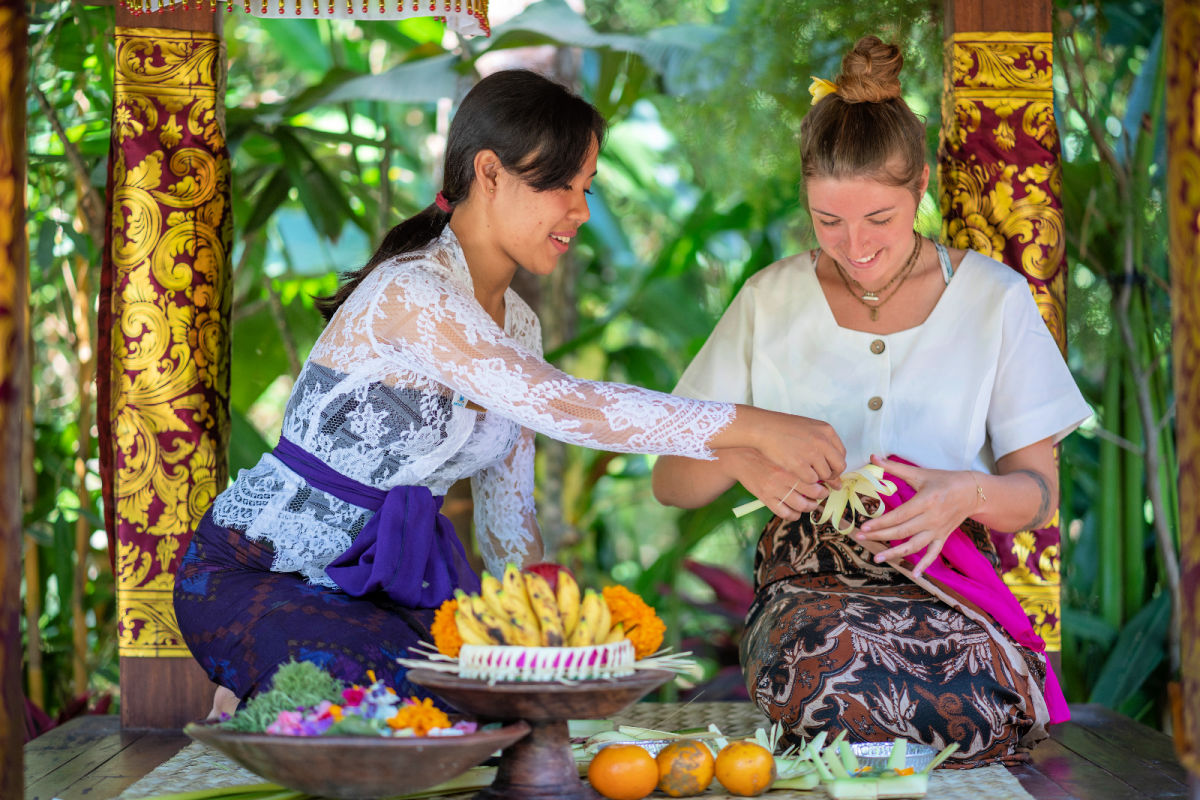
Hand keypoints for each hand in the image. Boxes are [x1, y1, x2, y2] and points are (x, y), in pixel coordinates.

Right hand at [720, 448, 828, 521]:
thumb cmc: (765, 453)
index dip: (824, 486)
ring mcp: (774, 490)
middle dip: (820, 497)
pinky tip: (795, 511)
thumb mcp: (783, 454)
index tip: (826, 486)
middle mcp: (784, 478)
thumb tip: (819, 476)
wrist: (740, 457)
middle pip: (812, 494)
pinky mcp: (765, 498)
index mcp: (790, 465)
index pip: (816, 480)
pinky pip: (784, 513)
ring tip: (809, 503)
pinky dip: (793, 515)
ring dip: (808, 507)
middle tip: (821, 494)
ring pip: (800, 506)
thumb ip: (799, 464)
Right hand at [745, 408, 846, 488]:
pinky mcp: (799, 464)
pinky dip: (807, 481)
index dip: (836, 464)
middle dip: (833, 476)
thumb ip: (822, 442)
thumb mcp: (808, 427)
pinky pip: (811, 480)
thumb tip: (832, 463)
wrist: (763, 428)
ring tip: (808, 476)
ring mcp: (811, 453)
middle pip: (838, 466)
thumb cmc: (782, 427)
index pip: (841, 453)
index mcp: (826, 430)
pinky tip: (800, 477)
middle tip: (825, 480)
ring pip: (825, 475)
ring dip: (819, 479)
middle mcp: (822, 441)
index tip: (829, 469)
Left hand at [854, 455, 978, 576]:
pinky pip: (934, 553)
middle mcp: (932, 518)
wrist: (973, 491)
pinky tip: (915, 574)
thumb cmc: (944, 480)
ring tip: (877, 558)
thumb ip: (895, 467)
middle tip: (859, 538)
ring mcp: (938, 530)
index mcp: (926, 501)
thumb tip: (872, 457)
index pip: (899, 516)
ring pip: (914, 545)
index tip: (863, 527)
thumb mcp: (920, 473)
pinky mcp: (943, 537)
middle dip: (879, 536)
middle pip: (902, 531)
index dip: (880, 522)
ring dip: (895, 553)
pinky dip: (925, 565)